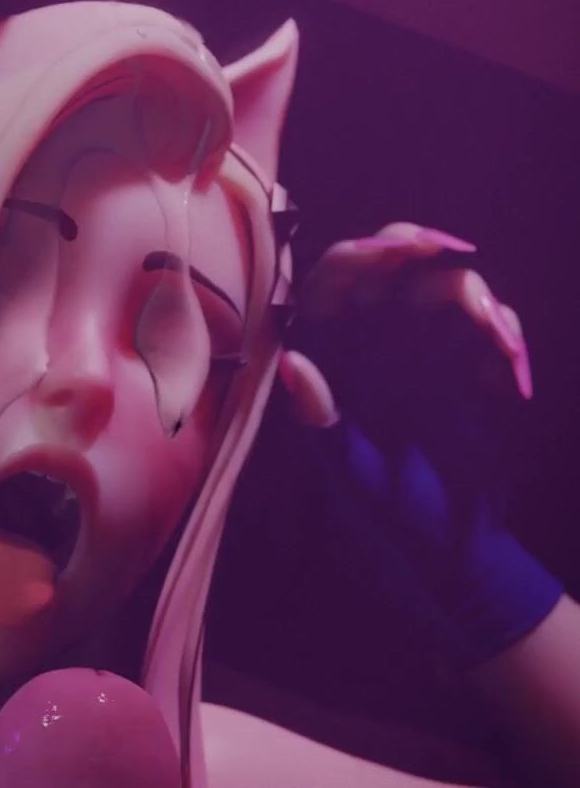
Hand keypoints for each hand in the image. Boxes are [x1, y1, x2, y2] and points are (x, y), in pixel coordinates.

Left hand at [278, 221, 555, 667]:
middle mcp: (373, 339)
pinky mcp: (471, 364)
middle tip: (453, 254)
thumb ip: (321, 416)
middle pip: (394, 263)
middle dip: (423, 248)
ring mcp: (425, 347)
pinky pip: (491, 326)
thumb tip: (291, 362)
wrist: (454, 550)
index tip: (400, 248)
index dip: (362, 255)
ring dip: (480, 307)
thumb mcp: (348, 469)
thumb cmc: (387, 513)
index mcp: (330, 354)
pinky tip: (507, 384)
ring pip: (449, 287)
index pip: (333, 281)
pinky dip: (505, 341)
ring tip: (502, 349)